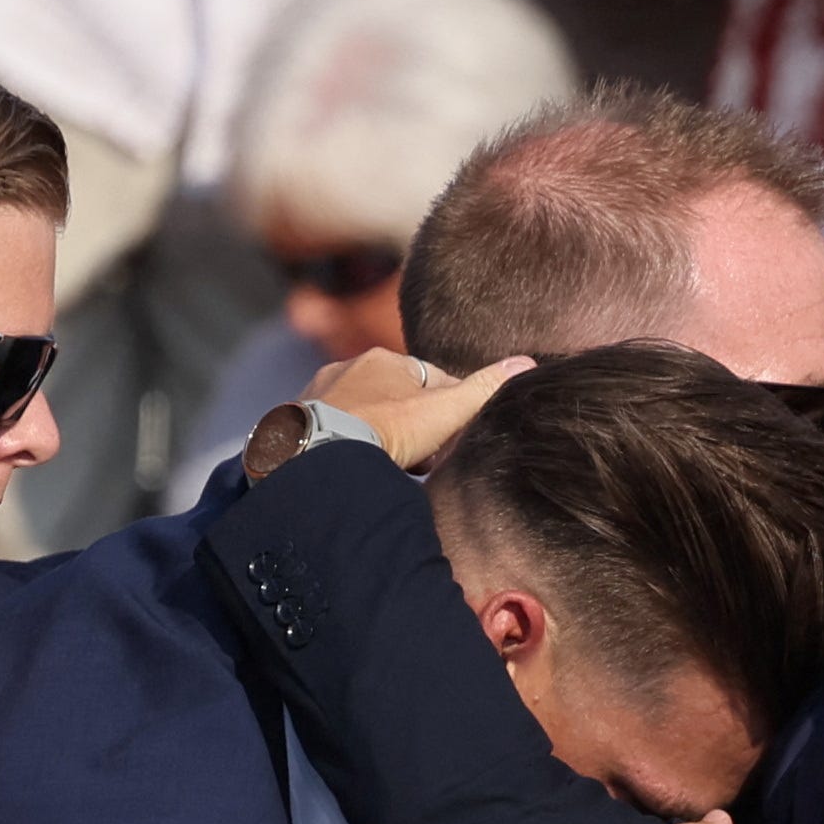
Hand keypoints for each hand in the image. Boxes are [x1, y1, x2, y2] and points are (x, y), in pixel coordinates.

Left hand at [273, 349, 532, 476]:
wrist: (324, 454)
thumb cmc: (391, 429)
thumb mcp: (447, 411)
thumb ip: (484, 389)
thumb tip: (527, 362)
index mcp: (387, 359)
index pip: (431, 380)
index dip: (446, 411)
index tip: (449, 439)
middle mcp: (348, 366)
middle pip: (394, 396)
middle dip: (410, 423)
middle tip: (421, 457)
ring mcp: (319, 391)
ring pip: (362, 411)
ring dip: (378, 433)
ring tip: (388, 464)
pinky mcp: (296, 418)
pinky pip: (331, 429)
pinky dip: (345, 443)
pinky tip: (354, 464)